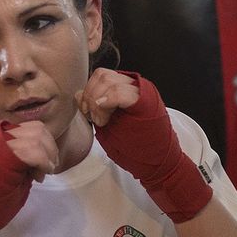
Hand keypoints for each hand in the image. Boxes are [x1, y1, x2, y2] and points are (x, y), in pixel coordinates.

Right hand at [0, 122, 44, 236]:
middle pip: (38, 129)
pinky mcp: (3, 157)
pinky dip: (44, 163)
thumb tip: (46, 151)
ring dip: (48, 157)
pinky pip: (35, 151)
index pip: (32, 127)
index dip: (46, 145)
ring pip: (38, 138)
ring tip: (40, 175)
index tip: (44, 166)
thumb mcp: (10, 170)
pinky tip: (39, 177)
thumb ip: (24, 156)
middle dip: (50, 150)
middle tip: (47, 170)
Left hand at [80, 69, 210, 222]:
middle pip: (102, 75)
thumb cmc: (135, 146)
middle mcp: (135, 85)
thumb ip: (94, 107)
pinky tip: (104, 121)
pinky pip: (119, 93)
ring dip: (97, 102)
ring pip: (108, 80)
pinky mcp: (146, 103)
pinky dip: (106, 104)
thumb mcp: (108, 124)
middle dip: (90, 96)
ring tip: (102, 122)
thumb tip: (78, 95)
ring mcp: (142, 92)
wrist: (157, 161)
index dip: (88, 92)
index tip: (87, 113)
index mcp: (126, 88)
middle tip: (92, 117)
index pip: (100, 76)